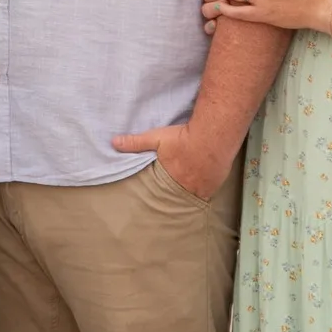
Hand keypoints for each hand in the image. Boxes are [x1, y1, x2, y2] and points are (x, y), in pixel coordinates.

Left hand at [110, 122, 229, 200]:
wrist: (212, 135)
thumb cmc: (183, 138)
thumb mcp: (156, 138)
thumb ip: (135, 143)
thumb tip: (114, 143)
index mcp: (170, 181)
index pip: (162, 194)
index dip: (161, 193)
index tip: (160, 192)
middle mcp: (187, 189)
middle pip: (179, 196)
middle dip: (177, 194)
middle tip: (175, 189)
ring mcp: (203, 188)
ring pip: (196, 194)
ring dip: (192, 190)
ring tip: (190, 184)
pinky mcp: (217, 183)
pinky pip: (210, 190)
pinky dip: (206, 187)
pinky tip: (205, 179)